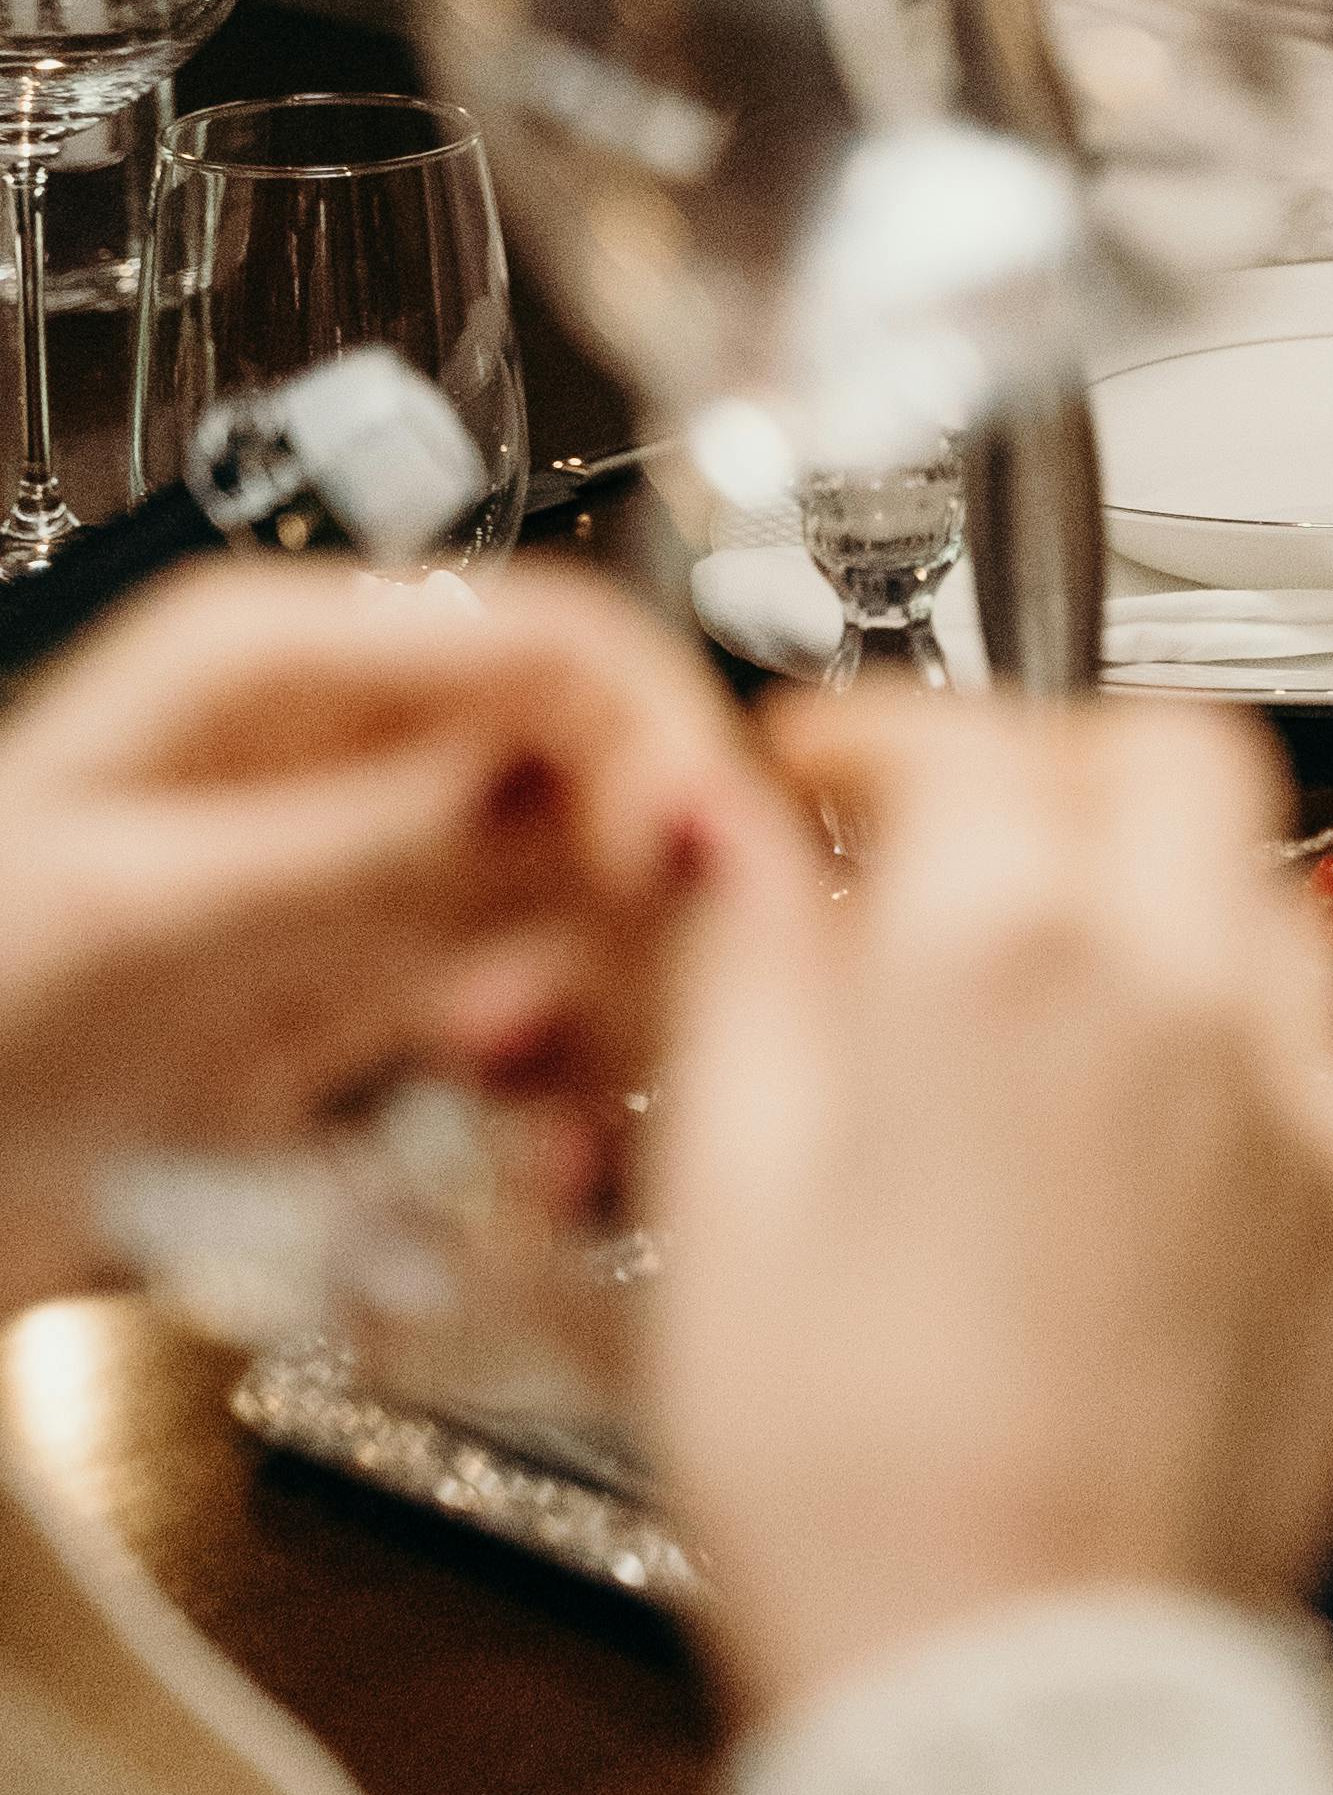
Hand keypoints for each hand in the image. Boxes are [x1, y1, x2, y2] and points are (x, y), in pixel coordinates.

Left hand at [0, 565, 754, 1314]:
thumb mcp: (148, 913)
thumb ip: (376, 840)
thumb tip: (582, 765)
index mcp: (277, 665)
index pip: (549, 639)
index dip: (658, 738)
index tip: (721, 860)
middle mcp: (339, 751)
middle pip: (590, 766)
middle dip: (663, 884)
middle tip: (715, 1003)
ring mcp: (356, 880)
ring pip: (580, 902)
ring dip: (626, 1000)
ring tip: (610, 1107)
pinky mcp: (357, 1007)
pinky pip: (519, 1018)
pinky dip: (559, 1082)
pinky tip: (549, 1155)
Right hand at [648, 694, 1332, 1724]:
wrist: (1019, 1696)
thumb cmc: (847, 1483)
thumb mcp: (720, 1192)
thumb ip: (747, 970)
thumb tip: (744, 841)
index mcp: (1005, 947)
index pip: (963, 735)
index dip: (873, 740)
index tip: (820, 781)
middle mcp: (1190, 983)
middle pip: (1167, 759)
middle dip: (1060, 770)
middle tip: (963, 849)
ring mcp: (1310, 1098)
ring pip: (1269, 900)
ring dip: (1170, 907)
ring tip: (1061, 1008)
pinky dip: (1256, 1065)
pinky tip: (1165, 1152)